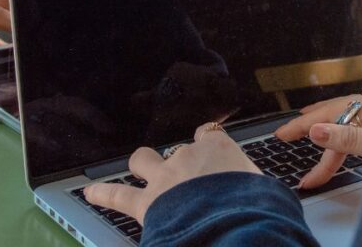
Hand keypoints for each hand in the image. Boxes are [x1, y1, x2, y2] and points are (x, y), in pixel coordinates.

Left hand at [84, 124, 259, 224]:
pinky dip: (102, 193)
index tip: (211, 151)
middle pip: (176, 148)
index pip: (209, 136)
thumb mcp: (265, 192)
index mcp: (219, 148)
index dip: (208, 145)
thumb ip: (258, 190)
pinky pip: (118, 195)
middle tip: (182, 171)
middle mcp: (188, 157)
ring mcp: (165, 177)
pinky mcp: (147, 203)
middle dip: (176, 157)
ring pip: (143, 160)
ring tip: (137, 168)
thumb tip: (271, 202)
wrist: (231, 225)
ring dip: (141, 164)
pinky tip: (90, 192)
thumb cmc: (254, 208)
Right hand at [276, 85, 361, 189]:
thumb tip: (315, 131)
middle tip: (285, 136)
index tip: (282, 135)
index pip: (331, 114)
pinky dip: (345, 137)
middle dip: (311, 128)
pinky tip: (337, 134)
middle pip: (337, 116)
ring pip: (349, 123)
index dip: (304, 127)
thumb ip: (350, 140)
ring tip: (304, 133)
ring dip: (328, 136)